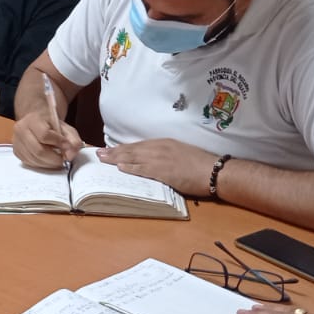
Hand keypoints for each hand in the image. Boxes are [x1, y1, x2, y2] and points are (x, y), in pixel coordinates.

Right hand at [12, 110, 83, 168]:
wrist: (35, 122)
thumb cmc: (50, 124)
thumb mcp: (65, 127)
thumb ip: (73, 140)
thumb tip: (70, 155)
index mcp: (32, 119)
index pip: (44, 135)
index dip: (58, 143)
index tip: (67, 146)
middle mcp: (20, 130)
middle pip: (38, 150)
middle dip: (54, 158)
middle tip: (63, 159)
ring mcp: (16, 142)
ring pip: (34, 159)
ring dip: (49, 163)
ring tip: (56, 159)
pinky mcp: (16, 152)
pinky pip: (30, 163)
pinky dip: (41, 164)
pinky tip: (47, 160)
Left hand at [97, 138, 215, 194]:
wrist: (214, 170)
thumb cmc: (200, 164)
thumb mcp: (180, 152)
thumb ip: (165, 155)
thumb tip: (153, 161)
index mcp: (164, 143)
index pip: (138, 145)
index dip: (122, 147)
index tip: (110, 149)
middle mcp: (160, 148)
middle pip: (132, 149)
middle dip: (114, 151)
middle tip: (98, 153)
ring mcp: (160, 159)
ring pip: (133, 157)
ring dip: (116, 158)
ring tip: (102, 159)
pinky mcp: (163, 171)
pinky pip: (143, 169)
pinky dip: (130, 167)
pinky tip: (119, 167)